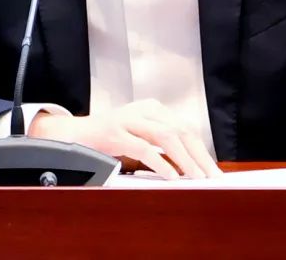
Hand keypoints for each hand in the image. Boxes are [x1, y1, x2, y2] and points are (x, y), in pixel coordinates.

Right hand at [29, 99, 222, 179]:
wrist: (72, 134)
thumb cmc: (109, 138)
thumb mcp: (139, 136)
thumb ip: (162, 146)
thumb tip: (191, 168)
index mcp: (153, 109)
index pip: (185, 129)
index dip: (201, 151)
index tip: (213, 171)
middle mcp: (144, 110)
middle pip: (181, 131)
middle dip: (199, 156)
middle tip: (212, 177)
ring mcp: (129, 119)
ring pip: (166, 137)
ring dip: (184, 160)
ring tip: (196, 178)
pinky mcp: (115, 133)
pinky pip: (144, 148)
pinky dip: (160, 163)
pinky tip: (171, 176)